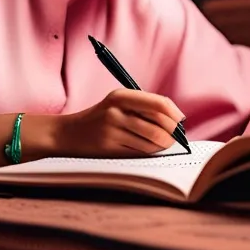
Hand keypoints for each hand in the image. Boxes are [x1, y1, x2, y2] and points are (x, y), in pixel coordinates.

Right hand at [55, 88, 185, 158]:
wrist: (68, 133)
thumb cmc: (101, 118)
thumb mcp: (118, 104)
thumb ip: (143, 108)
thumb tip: (177, 121)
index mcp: (121, 96)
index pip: (159, 104)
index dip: (175, 114)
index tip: (181, 122)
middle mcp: (116, 111)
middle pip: (159, 124)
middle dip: (171, 134)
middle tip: (173, 138)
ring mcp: (112, 130)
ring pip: (152, 141)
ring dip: (162, 146)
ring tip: (160, 145)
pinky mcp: (109, 147)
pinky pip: (140, 152)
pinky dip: (148, 153)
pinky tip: (144, 150)